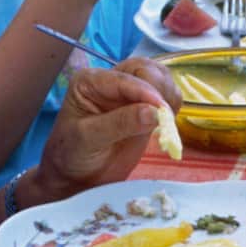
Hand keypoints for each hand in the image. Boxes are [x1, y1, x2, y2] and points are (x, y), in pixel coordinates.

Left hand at [28, 60, 179, 204]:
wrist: (77, 176)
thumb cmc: (73, 155)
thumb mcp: (89, 138)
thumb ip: (120, 123)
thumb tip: (154, 112)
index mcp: (90, 81)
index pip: (123, 78)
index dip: (145, 91)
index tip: (161, 109)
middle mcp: (111, 81)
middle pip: (146, 70)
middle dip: (159, 89)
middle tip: (165, 116)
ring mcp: (130, 93)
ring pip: (160, 79)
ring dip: (168, 96)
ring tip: (166, 121)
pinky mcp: (145, 107)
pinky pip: (166, 97)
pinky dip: (172, 107)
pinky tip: (166, 124)